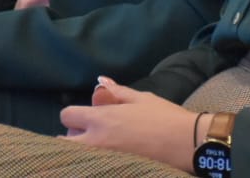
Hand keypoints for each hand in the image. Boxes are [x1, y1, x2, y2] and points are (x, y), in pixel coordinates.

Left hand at [61, 78, 199, 170]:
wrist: (186, 143)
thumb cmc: (165, 117)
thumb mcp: (141, 98)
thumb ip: (116, 92)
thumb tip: (100, 82)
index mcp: (101, 118)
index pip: (67, 116)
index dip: (74, 115)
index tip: (84, 117)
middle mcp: (96, 141)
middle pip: (63, 142)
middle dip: (70, 138)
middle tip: (85, 136)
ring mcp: (103, 160)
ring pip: (76, 156)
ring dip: (80, 151)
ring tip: (98, 148)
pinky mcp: (113, 172)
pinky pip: (92, 167)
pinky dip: (93, 163)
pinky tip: (105, 161)